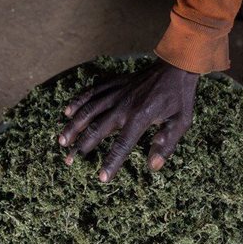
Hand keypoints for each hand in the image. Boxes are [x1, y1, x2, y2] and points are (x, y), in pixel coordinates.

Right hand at [58, 59, 199, 181]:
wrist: (177, 66)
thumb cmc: (180, 97)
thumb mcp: (181, 122)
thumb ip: (166, 144)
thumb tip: (153, 165)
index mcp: (140, 117)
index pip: (122, 145)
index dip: (111, 162)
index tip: (102, 178)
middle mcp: (124, 105)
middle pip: (97, 129)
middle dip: (81, 146)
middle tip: (69, 161)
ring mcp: (117, 93)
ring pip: (89, 110)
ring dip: (74, 126)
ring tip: (61, 140)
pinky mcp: (115, 84)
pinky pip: (92, 91)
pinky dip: (79, 101)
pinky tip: (67, 111)